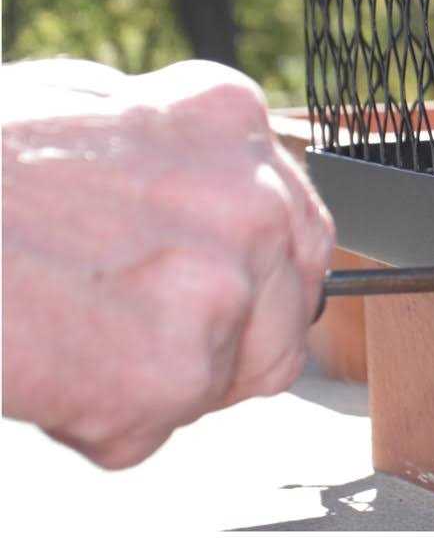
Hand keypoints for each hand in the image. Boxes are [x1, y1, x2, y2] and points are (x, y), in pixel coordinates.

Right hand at [1, 59, 335, 468]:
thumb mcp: (84, 104)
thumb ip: (171, 157)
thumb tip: (203, 209)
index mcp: (231, 121)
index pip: (296, 229)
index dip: (252, 280)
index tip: (212, 298)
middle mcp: (251, 199)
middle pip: (282, 315)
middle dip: (222, 346)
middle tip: (130, 340)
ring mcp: (221, 287)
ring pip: (221, 382)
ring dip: (147, 386)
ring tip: (58, 335)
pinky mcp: (173, 371)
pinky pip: (144, 433)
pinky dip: (86, 423)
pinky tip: (34, 363)